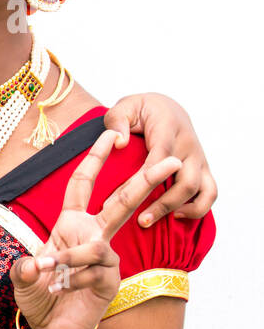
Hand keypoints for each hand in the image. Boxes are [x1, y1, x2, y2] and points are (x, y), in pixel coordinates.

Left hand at [11, 130, 180, 328]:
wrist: (53, 328)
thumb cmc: (39, 295)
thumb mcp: (21, 277)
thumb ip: (23, 268)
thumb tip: (34, 263)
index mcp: (70, 223)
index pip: (83, 185)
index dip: (94, 159)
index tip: (110, 133)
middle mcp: (91, 234)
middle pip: (122, 201)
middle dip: (145, 180)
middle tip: (173, 161)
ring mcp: (104, 257)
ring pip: (98, 244)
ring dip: (69, 257)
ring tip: (49, 271)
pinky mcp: (111, 279)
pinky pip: (94, 271)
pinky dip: (73, 279)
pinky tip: (62, 289)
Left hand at [106, 93, 215, 225]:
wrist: (165, 107)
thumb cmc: (140, 110)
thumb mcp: (125, 107)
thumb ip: (117, 121)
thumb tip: (119, 142)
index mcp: (169, 129)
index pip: (160, 159)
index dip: (144, 181)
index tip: (122, 200)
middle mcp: (189, 146)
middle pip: (185, 181)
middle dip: (164, 204)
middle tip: (140, 221)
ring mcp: (199, 158)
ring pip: (202, 190)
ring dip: (183, 210)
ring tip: (155, 220)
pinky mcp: (203, 169)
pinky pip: (210, 193)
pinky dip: (198, 208)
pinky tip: (175, 216)